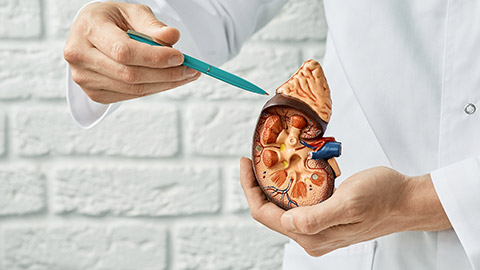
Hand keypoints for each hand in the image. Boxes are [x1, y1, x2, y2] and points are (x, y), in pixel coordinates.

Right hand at [64, 2, 200, 103]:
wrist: (89, 34)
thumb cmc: (112, 21)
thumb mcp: (132, 13)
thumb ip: (152, 25)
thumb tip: (173, 37)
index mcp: (88, 29)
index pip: (124, 50)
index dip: (154, 57)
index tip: (180, 57)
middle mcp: (80, 55)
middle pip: (130, 74)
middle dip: (165, 74)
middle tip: (190, 70)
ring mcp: (84, 78)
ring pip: (132, 89)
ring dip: (164, 84)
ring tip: (185, 75)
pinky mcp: (94, 94)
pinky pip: (130, 96)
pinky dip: (153, 89)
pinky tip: (168, 80)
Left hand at [239, 157, 450, 256]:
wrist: (407, 201)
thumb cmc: (384, 197)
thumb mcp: (351, 202)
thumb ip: (317, 217)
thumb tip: (287, 222)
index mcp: (312, 235)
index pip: (265, 214)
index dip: (250, 189)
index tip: (246, 163)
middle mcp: (311, 237)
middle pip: (269, 213)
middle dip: (258, 185)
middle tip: (255, 158)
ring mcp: (317, 230)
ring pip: (281, 209)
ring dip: (272, 185)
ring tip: (268, 161)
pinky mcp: (324, 220)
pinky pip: (296, 205)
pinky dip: (288, 187)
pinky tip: (289, 171)